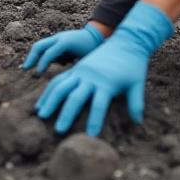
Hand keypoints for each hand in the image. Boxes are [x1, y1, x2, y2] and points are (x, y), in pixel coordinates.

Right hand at [34, 2, 172, 137]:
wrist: (126, 42)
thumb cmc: (133, 66)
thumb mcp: (138, 83)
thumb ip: (136, 102)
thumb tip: (137, 122)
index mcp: (107, 83)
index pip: (100, 104)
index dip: (95, 120)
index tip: (91, 137)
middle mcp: (91, 77)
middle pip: (76, 96)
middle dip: (67, 114)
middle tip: (59, 131)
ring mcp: (80, 72)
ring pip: (61, 86)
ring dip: (51, 101)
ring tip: (41, 116)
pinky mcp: (75, 70)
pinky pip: (58, 80)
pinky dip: (48, 91)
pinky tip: (41, 103)